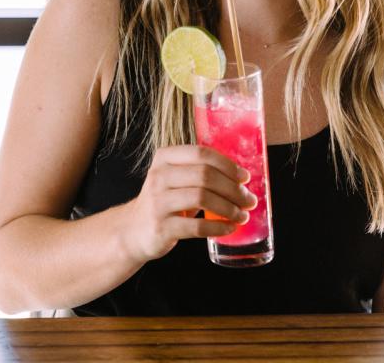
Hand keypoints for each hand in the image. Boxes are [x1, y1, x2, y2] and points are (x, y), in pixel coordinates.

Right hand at [124, 145, 257, 262]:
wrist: (134, 229)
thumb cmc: (165, 201)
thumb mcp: (174, 178)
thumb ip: (199, 171)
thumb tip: (241, 176)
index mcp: (164, 158)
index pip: (201, 153)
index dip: (227, 165)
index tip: (244, 178)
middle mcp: (158, 177)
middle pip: (205, 175)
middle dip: (233, 189)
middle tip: (249, 200)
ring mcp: (158, 202)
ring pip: (202, 198)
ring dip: (229, 208)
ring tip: (242, 215)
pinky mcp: (161, 227)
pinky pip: (197, 227)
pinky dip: (219, 227)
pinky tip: (229, 228)